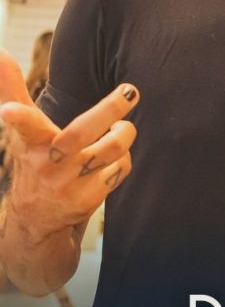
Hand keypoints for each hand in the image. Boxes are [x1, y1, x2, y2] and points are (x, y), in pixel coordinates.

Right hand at [0, 48, 138, 240]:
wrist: (39, 217)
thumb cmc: (36, 158)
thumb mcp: (23, 129)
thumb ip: (12, 89)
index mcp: (32, 140)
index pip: (23, 125)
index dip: (17, 117)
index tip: (8, 111)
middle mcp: (49, 162)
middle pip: (83, 131)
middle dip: (111, 108)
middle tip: (131, 90)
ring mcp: (69, 182)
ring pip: (113, 147)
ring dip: (124, 133)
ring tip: (121, 127)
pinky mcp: (89, 198)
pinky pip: (122, 168)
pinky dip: (124, 159)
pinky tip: (112, 161)